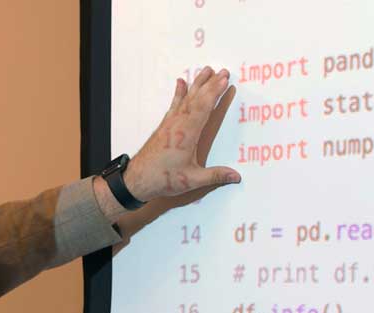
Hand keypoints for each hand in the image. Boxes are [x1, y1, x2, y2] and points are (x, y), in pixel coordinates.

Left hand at [123, 67, 240, 202]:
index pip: (204, 107)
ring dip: (197, 84)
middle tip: (222, 71)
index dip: (215, 92)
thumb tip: (236, 176)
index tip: (224, 79)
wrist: (137, 179)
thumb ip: (214, 176)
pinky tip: (181, 83)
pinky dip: (179, 93)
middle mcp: (177, 125)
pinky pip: (174, 105)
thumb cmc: (162, 179)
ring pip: (185, 99)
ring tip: (206, 70)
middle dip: (210, 84)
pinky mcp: (164, 127)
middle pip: (196, 99)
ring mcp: (170, 124)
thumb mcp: (191, 180)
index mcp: (186, 134)